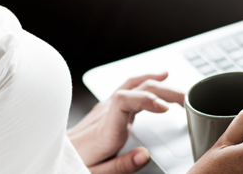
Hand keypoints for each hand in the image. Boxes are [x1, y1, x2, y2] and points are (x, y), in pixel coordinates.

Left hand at [68, 72, 184, 173]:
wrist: (55, 154)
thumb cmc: (76, 162)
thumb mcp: (97, 173)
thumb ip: (122, 165)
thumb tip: (145, 154)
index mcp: (105, 129)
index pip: (124, 100)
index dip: (147, 99)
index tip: (166, 108)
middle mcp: (106, 112)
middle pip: (136, 89)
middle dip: (164, 91)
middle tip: (187, 101)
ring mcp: (106, 106)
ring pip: (135, 84)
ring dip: (159, 84)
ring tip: (181, 90)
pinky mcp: (108, 106)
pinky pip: (130, 86)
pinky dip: (148, 81)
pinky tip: (160, 78)